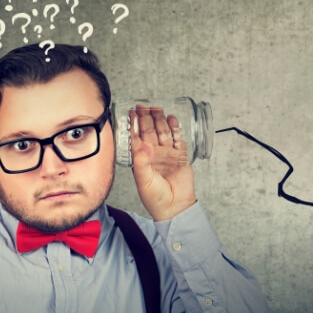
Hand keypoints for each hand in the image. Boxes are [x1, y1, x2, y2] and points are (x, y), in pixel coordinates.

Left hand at [127, 104, 196, 220]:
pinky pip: (178, 138)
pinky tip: (172, 119)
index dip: (133, 124)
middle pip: (149, 131)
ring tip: (158, 109)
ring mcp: (167, 154)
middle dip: (147, 118)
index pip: (136, 137)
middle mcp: (153, 154)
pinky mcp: (180, 156)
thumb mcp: (144, 180)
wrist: (175, 206)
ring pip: (163, 132)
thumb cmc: (155, 198)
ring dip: (160, 120)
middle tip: (145, 106)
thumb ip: (142, 162)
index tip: (132, 112)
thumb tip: (142, 144)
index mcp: (141, 159)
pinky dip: (175, 129)